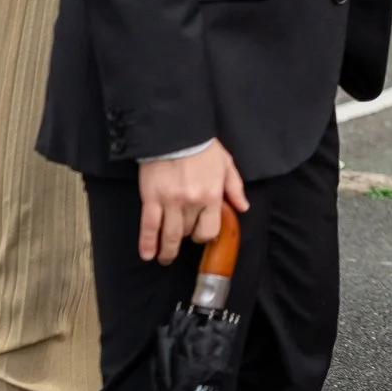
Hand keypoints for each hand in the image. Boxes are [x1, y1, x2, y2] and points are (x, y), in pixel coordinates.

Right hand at [136, 141, 248, 264]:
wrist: (175, 132)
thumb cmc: (202, 147)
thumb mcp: (226, 164)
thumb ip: (235, 188)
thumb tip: (243, 207)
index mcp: (212, 195)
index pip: (210, 229)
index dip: (205, 235)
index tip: (200, 235)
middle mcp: (193, 202)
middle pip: (188, 232)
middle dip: (186, 239)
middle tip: (180, 244)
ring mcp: (171, 202)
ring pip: (170, 235)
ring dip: (167, 251)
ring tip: (165, 258)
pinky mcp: (151, 198)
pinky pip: (149, 226)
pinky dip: (148, 243)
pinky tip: (148, 254)